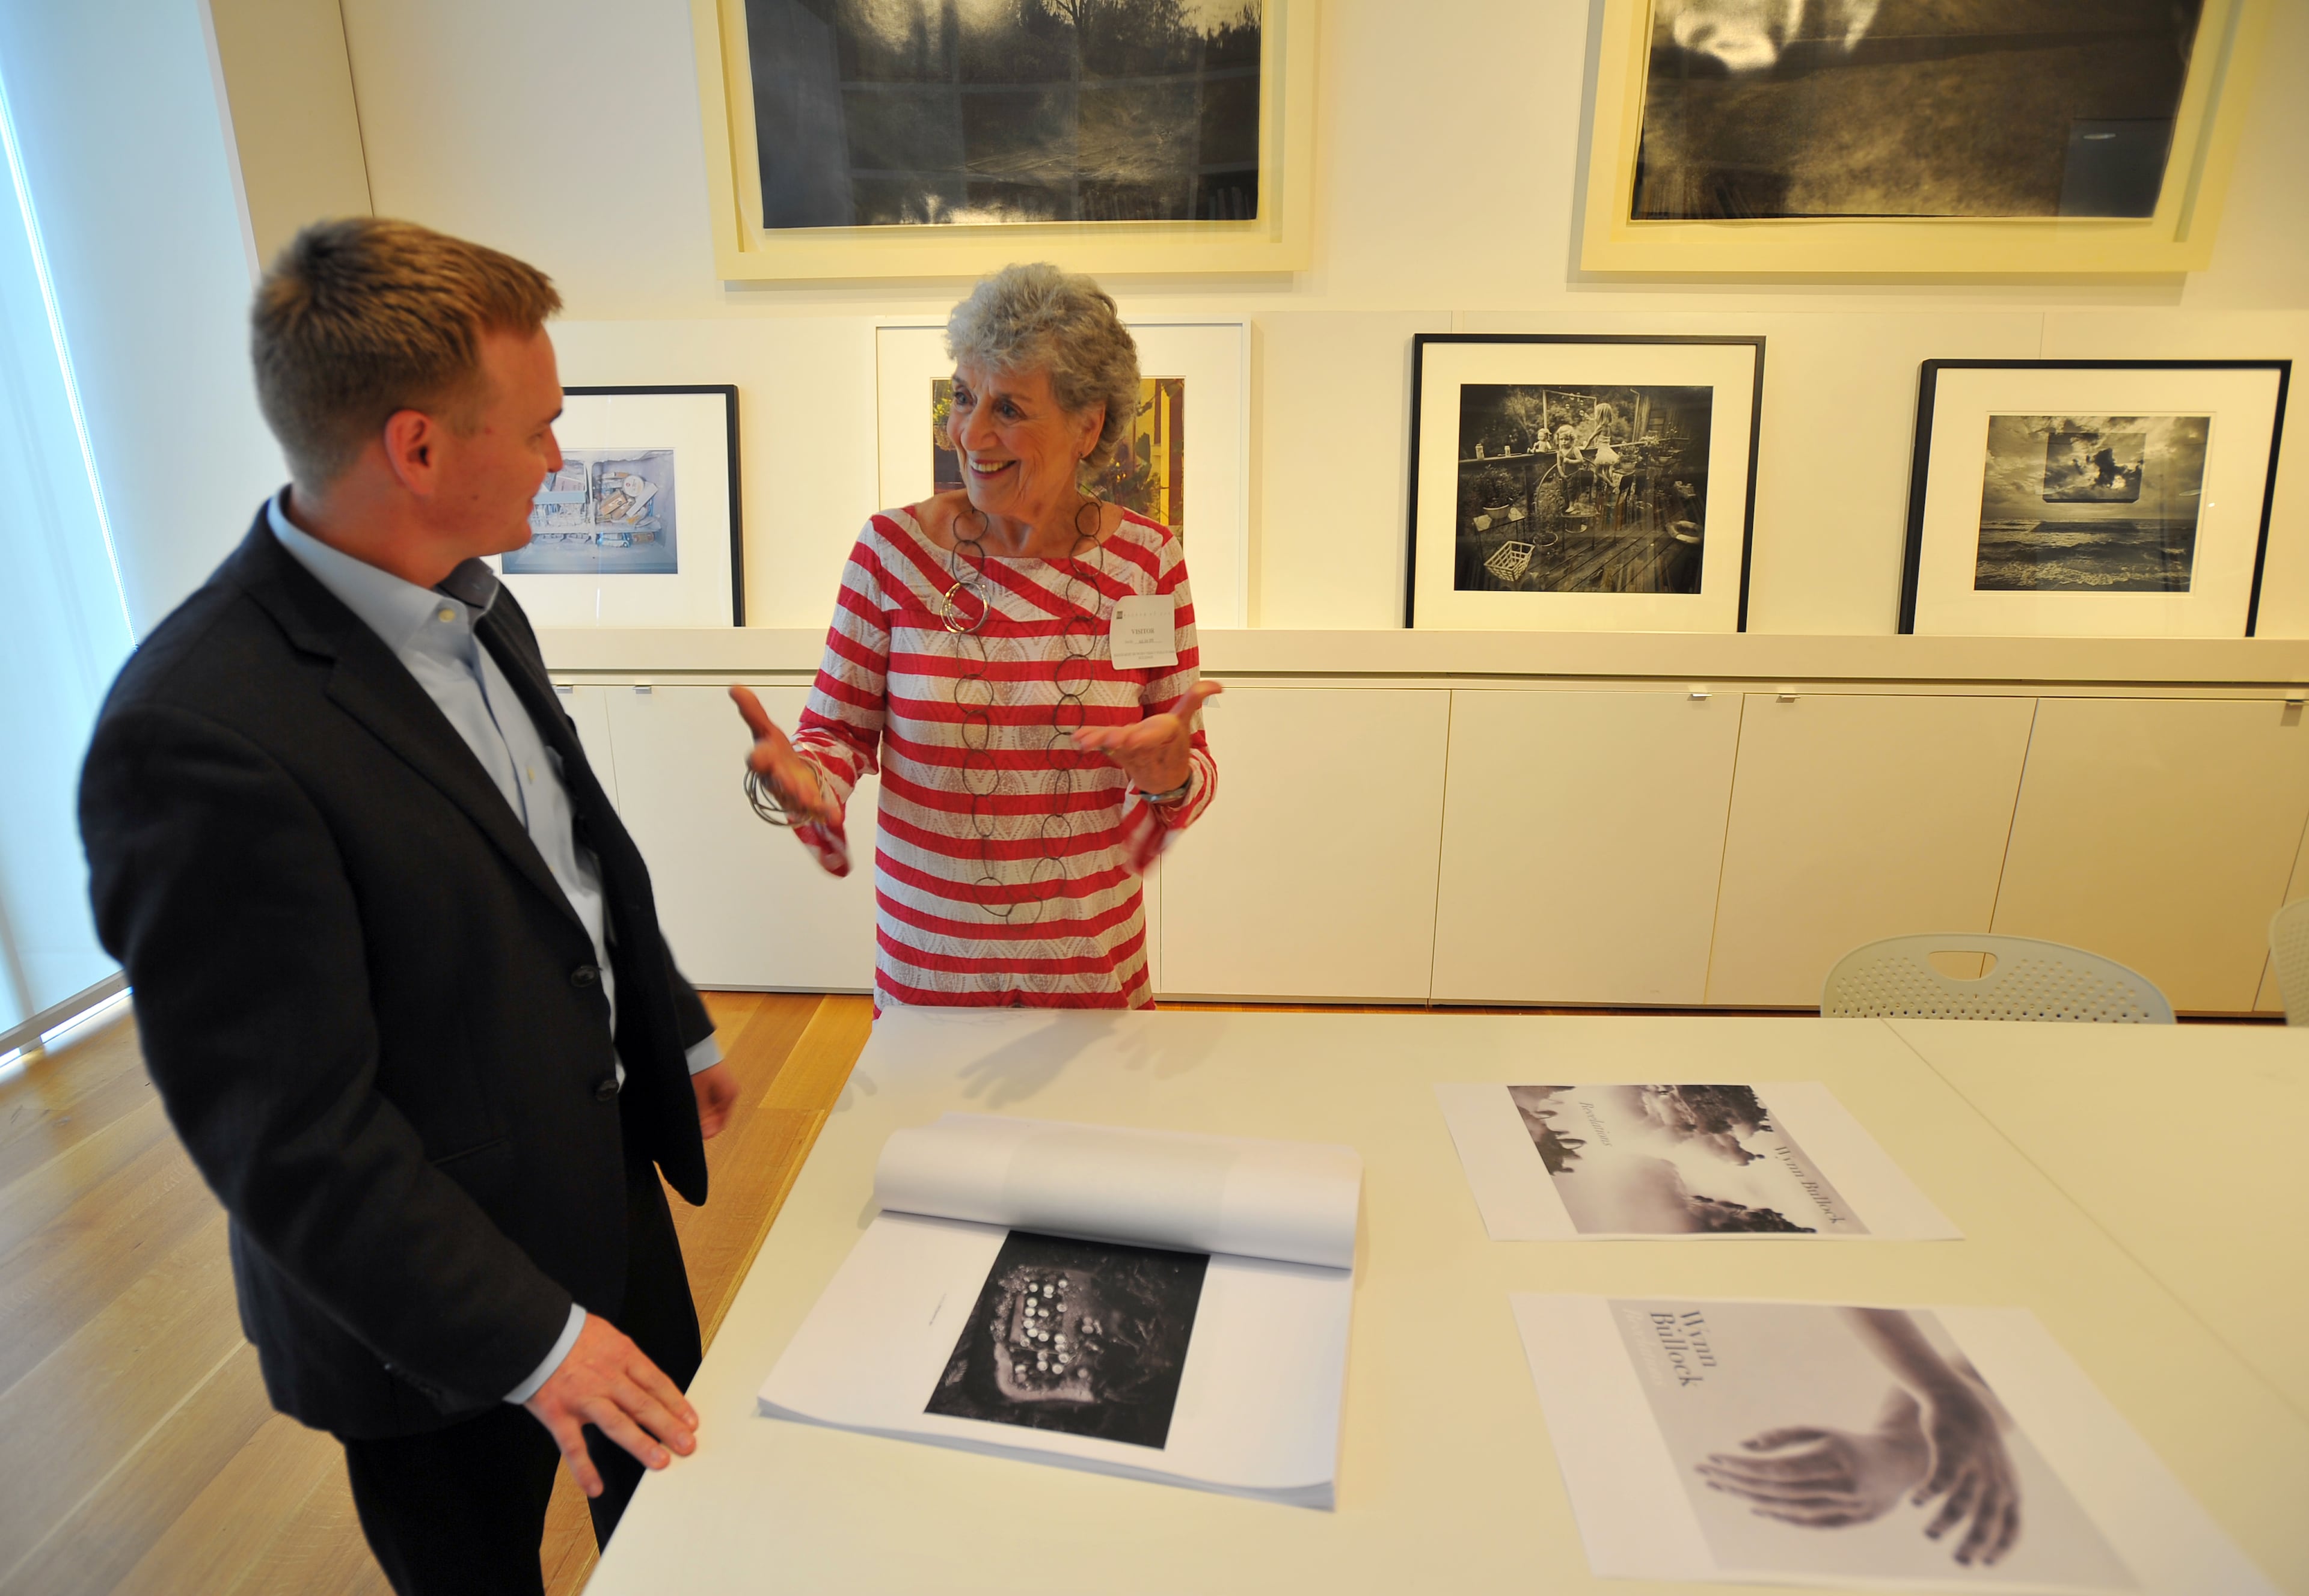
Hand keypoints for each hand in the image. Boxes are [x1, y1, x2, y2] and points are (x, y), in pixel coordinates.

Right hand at [522, 1313, 697, 1497]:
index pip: (656, 1382)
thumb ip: (625, 1358)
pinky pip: (572, 1445)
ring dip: (640, 1444)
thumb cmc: (569, 1333)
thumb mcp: (607, 1335)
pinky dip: (583, 1468)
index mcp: (621, 1355)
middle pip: (643, 1404)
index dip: (676, 1403)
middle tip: (687, 1445)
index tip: (691, 1421)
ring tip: (660, 1462)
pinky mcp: (558, 1413)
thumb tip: (647, 1379)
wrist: (531, 1330)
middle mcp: (606, 1377)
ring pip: (617, 1423)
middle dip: (668, 1426)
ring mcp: (583, 1397)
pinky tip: (595, 1487)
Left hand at [691, 1061, 738, 1139]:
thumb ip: (704, 1115)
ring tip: (694, 1107)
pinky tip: (696, 1098)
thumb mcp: (700, 1095)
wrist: (698, 1048)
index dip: (710, 1130)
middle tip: (695, 1120)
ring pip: (714, 1108)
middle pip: (718, 1115)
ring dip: (704, 1111)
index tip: (700, 1133)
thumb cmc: (702, 1066)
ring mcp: (724, 1086)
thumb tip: (708, 1133)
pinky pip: (711, 1098)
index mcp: (731, 1095)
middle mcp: (731, 1091)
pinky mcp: (717, 1081)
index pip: (722, 1123)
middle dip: (706, 1120)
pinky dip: (703, 1101)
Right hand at [728, 685, 839, 825]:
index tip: (757, 756)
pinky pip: (817, 809)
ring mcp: (792, 793)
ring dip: (801, 799)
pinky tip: (835, 816)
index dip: (757, 758)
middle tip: (789, 782)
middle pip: (777, 782)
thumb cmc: (774, 753)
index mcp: (765, 760)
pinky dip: (825, 813)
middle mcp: (776, 780)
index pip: (757, 759)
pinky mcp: (810, 802)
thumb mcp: (766, 729)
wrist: (791, 775)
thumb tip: (734, 687)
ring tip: (809, 799)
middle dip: (782, 782)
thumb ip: (753, 711)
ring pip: (795, 798)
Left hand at [1070, 680, 1220, 795]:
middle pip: (1131, 742)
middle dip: (1120, 741)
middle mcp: (1146, 745)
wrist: (1166, 778)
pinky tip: (1078, 738)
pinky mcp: (1118, 754)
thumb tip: (1218, 686)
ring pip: (1114, 746)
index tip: (1132, 738)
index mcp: (1163, 735)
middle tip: (1109, 740)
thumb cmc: (1173, 745)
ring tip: (1084, 741)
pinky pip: (1104, 748)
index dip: (1143, 738)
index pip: (1154, 736)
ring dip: (1099, 742)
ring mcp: (1130, 752)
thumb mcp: (1184, 720)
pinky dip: (1092, 742)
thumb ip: (1195, 699)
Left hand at [1698, 1389, 1930, 1528]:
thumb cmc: (1851, 1442)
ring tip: (1720, 1485)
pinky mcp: (1849, 1521)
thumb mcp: (1820, 1430)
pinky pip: (1806, 1523)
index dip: (1742, 1467)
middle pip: (1776, 1489)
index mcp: (1832, 1458)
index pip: (1776, 1469)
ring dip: (1749, 1497)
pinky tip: (1754, 1505)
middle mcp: (1839, 1486)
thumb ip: (1784, 1436)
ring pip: (1788, 1508)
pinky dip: (1778, 1516)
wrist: (1900, 1464)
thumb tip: (1744, 1445)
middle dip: (1736, 1481)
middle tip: (1706, 1471)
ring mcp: (1846, 1508)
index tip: (1714, 1459)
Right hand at [1911, 1368, 2021, 1566]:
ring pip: (1960, 1505)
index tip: (1984, 1562)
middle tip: (1959, 1561)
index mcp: (2010, 1489)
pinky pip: (1940, 1481)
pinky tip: (1917, 1500)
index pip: (2012, 1529)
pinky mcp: (1952, 1451)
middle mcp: (1995, 1480)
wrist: (1961, 1403)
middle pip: (1986, 1523)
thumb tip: (1984, 1537)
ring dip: (1944, 1524)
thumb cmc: (1976, 1445)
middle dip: (1972, 1546)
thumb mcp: (1995, 1473)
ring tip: (1931, 1535)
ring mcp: (1974, 1466)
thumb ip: (1994, 1502)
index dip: (1999, 1549)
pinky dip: (1929, 1494)